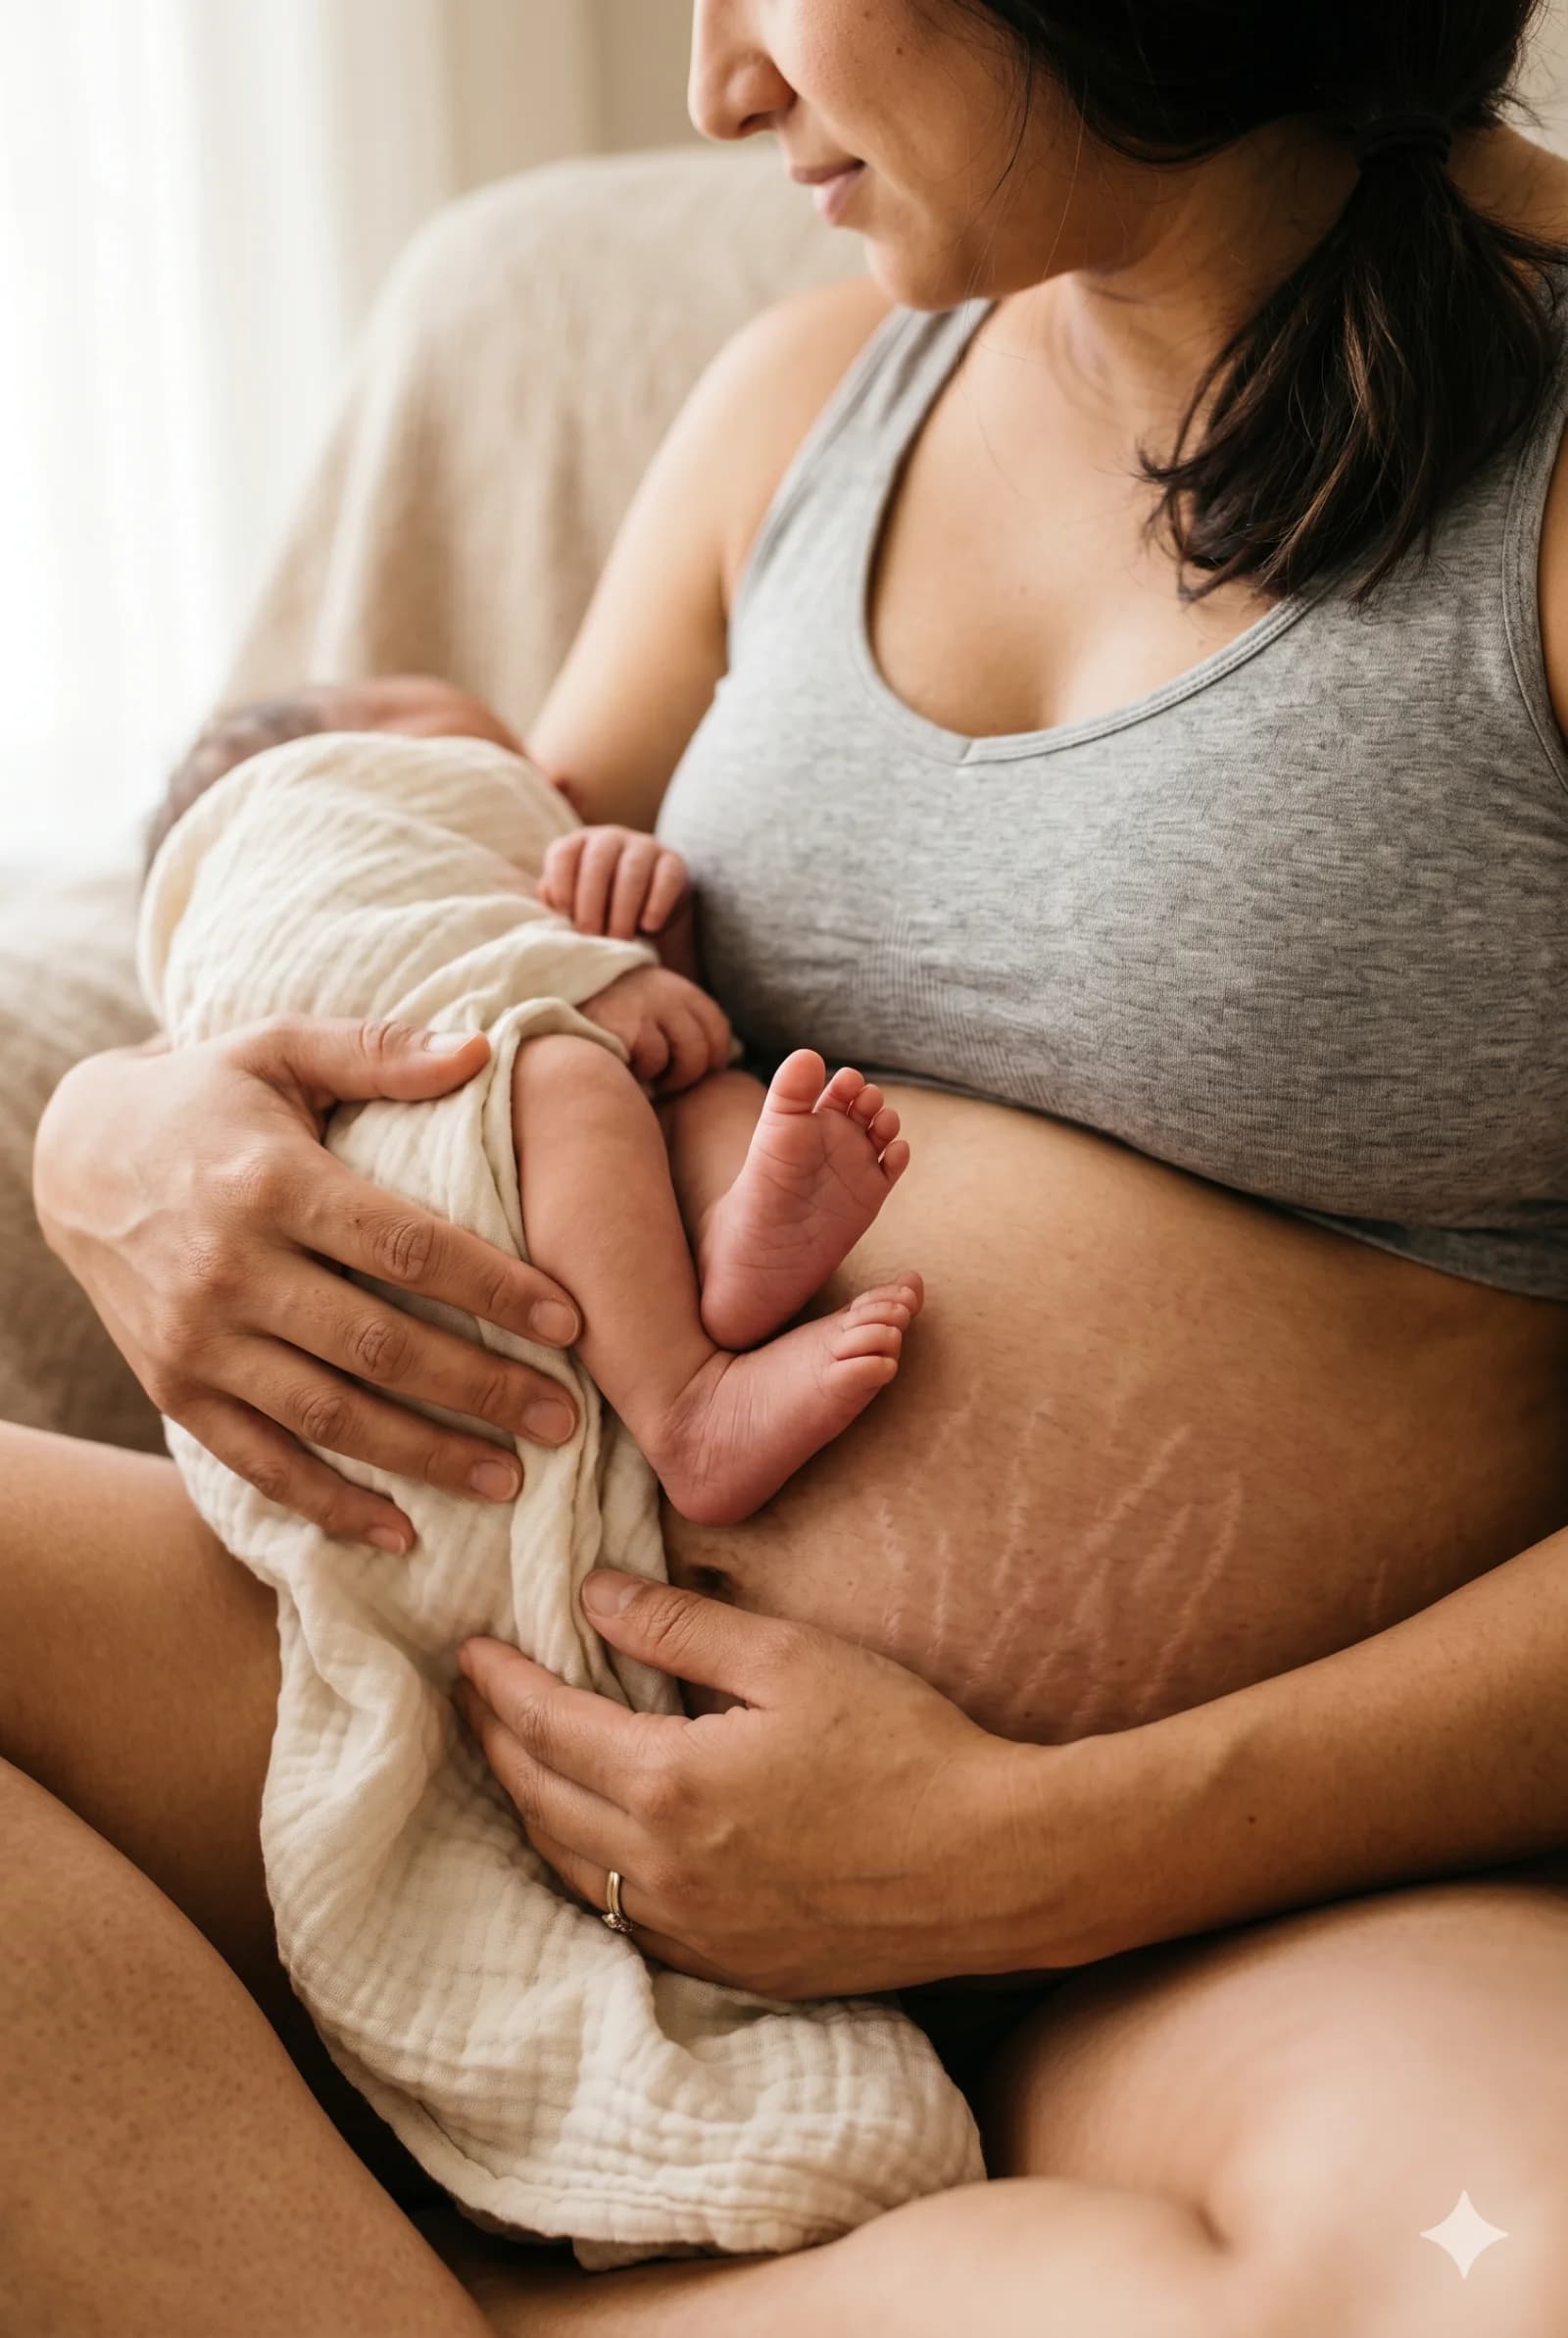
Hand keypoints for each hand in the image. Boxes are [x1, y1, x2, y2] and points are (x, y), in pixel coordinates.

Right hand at [33, 1017, 589, 1550]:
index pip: (406, 1247)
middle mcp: (231, 1268)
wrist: (74, 1158)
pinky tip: (403, 1531)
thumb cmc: (206, 1098)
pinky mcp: (175, 1390)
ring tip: (509, 1478)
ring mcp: (198, 1340)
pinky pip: (261, 1463)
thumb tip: (484, 1048)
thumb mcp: (280, 1048)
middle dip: (482, 1389)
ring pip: (329, 1416)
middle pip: (379, 1346)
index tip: (569, 1322)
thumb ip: (380, 1052)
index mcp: (271, 1181)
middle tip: (563, 1420)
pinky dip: (331, 1505)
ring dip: (425, 1456)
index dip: (494, 1289)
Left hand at [454, 1570, 1072, 1996]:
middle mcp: (661, 1869)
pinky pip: (621, 1919)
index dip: (499, 1685)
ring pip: (570, 1869)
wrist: (991, 1865)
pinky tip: (589, 1843)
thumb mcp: (792, 1660)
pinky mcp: (728, 1964)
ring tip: (512, 1761)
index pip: (547, 1728)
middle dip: (494, 1743)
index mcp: (671, 1784)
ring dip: (529, 1809)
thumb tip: (592, 1595)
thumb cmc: (903, 1747)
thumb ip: (680, 1628)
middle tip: (471, 1698)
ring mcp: (693, 1928)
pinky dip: (583, 1870)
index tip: (467, 1650)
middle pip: (540, 1801)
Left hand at [538, 825, 690, 940]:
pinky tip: (649, 926)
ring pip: (633, 870)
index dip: (561, 884)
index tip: (563, 914)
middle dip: (591, 901)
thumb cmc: (599, 907)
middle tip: (590, 934)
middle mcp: (610, 838)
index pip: (564, 854)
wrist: (644, 909)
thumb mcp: (573, 902)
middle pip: (598, 861)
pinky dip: (657, 904)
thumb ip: (556, 899)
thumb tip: (551, 901)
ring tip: (619, 937)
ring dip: (623, 908)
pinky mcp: (673, 862)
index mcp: (579, 843)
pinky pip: (667, 878)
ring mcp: (644, 846)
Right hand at [578, 967, 730, 1096]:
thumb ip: (678, 1024)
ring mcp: (650, 1007)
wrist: (556, 990)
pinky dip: (642, 1073)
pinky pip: (654, 1062)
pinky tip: (623, 1066)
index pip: (718, 1029)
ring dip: (668, 1078)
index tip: (691, 1073)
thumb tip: (715, 1061)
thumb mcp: (649, 1006)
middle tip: (665, 1082)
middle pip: (706, 1050)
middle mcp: (670, 994)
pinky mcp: (627, 1025)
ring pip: (689, 1059)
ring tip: (644, 1075)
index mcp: (679, 989)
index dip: (713, 1059)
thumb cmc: (608, 1012)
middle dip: (689, 1075)